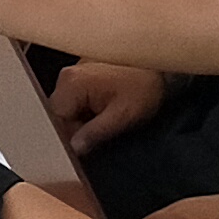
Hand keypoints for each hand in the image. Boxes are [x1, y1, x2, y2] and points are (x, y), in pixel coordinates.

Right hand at [47, 60, 168, 154]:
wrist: (162, 70)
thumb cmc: (145, 88)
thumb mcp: (121, 117)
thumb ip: (93, 133)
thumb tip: (74, 147)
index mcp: (72, 82)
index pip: (55, 118)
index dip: (69, 136)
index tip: (86, 146)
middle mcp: (68, 75)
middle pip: (60, 113)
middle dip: (77, 128)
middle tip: (102, 132)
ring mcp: (75, 73)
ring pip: (68, 108)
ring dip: (83, 120)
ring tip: (108, 120)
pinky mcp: (84, 76)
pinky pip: (76, 100)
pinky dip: (88, 111)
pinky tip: (106, 111)